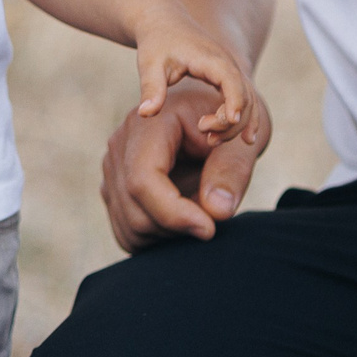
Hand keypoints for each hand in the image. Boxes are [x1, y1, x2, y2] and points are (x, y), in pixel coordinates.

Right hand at [100, 76, 269, 249]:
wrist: (215, 117)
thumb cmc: (230, 126)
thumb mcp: (243, 140)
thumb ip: (232, 171)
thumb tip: (216, 211)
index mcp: (150, 123)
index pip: (143, 179)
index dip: (173, 213)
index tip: (210, 228)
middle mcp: (122, 144)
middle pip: (135, 211)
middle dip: (178, 228)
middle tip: (215, 217)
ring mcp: (113, 167)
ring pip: (130, 228)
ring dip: (171, 235)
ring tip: (201, 211)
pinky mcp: (115, 188)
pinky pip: (128, 232)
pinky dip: (159, 239)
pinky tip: (184, 220)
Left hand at [128, 5, 264, 146]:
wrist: (163, 23)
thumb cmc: (156, 43)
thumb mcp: (150, 64)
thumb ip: (151, 88)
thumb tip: (144, 114)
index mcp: (210, 58)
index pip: (231, 80)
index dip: (234, 101)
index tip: (231, 121)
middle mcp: (227, 63)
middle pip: (244, 95)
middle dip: (230, 121)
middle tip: (206, 136)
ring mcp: (230, 70)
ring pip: (248, 99)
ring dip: (238, 124)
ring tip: (213, 141)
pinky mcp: (228, 77)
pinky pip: (245, 98)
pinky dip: (247, 117)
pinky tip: (245, 138)